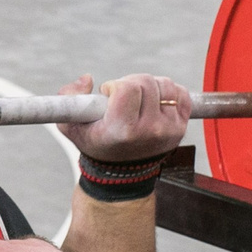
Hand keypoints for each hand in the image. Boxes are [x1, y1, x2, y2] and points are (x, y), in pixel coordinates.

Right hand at [60, 73, 188, 164]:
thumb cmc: (97, 145)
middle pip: (146, 82)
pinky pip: (181, 94)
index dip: (114, 86)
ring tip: (138, 101)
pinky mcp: (181, 127)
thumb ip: (69, 97)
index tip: (109, 96)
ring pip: (165, 85)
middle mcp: (150, 130)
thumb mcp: (72, 126)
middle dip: (131, 84)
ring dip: (150, 86)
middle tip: (122, 97)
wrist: (122, 172)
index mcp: (123, 130)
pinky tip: (154, 103)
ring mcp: (169, 129)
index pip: (127, 88)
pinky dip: (168, 92)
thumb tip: (88, 79)